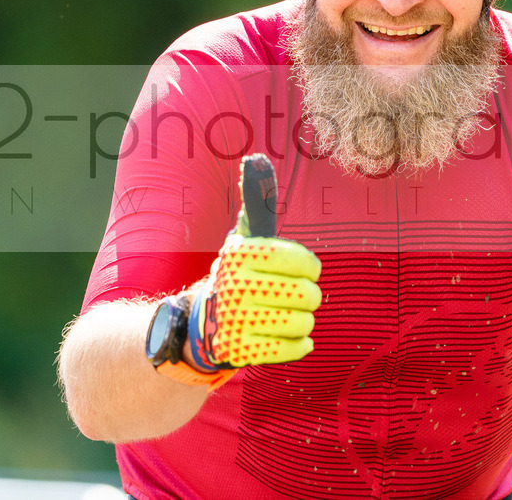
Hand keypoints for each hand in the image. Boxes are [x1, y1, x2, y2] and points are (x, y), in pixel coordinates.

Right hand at [187, 155, 321, 369]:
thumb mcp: (245, 238)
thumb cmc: (238, 274)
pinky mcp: (240, 351)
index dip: (310, 267)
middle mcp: (234, 286)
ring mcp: (235, 321)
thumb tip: (255, 159)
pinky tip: (293, 337)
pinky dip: (298, 345)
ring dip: (303, 320)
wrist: (202, 323)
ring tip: (292, 315)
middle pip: (304, 294)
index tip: (307, 269)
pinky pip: (290, 349)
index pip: (297, 260)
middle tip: (300, 295)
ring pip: (301, 322)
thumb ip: (256, 202)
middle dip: (309, 296)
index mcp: (239, 255)